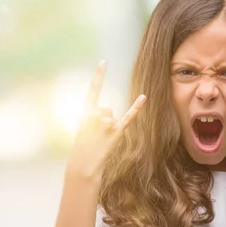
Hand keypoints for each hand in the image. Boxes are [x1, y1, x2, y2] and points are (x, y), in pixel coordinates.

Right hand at [66, 60, 145, 181]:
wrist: (83, 164)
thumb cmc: (81, 146)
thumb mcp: (82, 127)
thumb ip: (93, 116)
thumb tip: (106, 114)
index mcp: (84, 111)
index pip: (93, 89)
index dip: (99, 75)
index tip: (104, 62)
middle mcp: (95, 114)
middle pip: (106, 108)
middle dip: (102, 120)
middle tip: (94, 135)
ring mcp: (106, 123)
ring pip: (112, 116)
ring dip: (108, 127)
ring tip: (100, 139)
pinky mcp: (117, 132)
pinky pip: (128, 117)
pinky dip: (136, 108)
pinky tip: (144, 97)